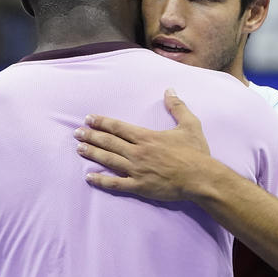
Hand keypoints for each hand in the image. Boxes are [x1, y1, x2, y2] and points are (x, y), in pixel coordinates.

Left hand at [74, 89, 211, 200]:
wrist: (201, 178)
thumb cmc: (196, 152)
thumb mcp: (190, 125)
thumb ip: (177, 107)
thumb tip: (170, 90)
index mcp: (146, 137)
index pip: (118, 127)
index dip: (102, 122)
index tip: (89, 118)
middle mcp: (137, 152)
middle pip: (109, 142)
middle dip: (91, 136)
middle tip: (77, 133)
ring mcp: (136, 170)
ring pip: (108, 160)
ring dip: (92, 153)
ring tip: (79, 148)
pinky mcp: (139, 186)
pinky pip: (116, 184)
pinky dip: (101, 180)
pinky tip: (89, 177)